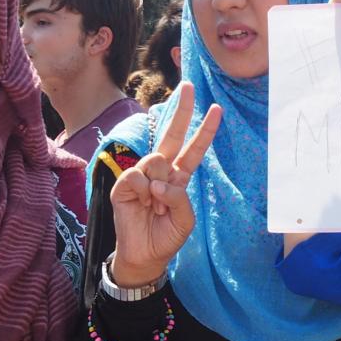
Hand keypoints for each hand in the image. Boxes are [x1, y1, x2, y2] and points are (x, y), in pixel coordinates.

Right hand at [110, 82, 222, 287]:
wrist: (145, 255)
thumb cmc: (167, 235)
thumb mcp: (185, 218)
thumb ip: (179, 196)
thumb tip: (158, 181)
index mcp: (179, 176)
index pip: (194, 149)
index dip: (205, 130)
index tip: (217, 109)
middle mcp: (161, 171)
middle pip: (172, 135)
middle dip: (182, 111)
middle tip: (189, 86)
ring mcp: (141, 176)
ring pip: (155, 160)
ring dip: (159, 186)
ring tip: (156, 206)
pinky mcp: (124, 185)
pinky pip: (137, 175)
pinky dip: (144, 189)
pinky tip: (143, 203)